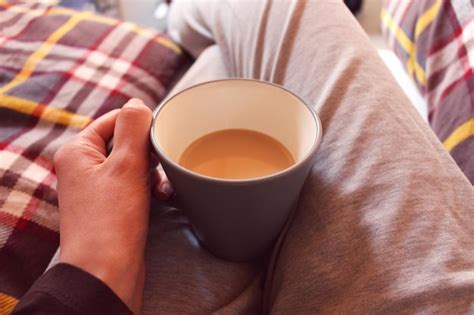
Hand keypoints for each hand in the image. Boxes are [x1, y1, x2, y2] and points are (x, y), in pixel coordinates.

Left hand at [54, 99, 152, 312]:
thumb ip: (133, 127)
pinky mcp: (109, 207)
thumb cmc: (112, 220)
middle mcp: (83, 167)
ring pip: (133, 165)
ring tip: (163, 188)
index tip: (163, 135)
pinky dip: (148, 188)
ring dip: (153, 172)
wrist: (105, 272)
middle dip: (150, 153)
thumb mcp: (126, 165)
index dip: (141, 125)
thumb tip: (137, 103)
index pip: (114, 120)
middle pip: (125, 142)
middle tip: (163, 166)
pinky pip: (133, 185)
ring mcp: (95, 188)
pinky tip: (162, 198)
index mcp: (77, 151)